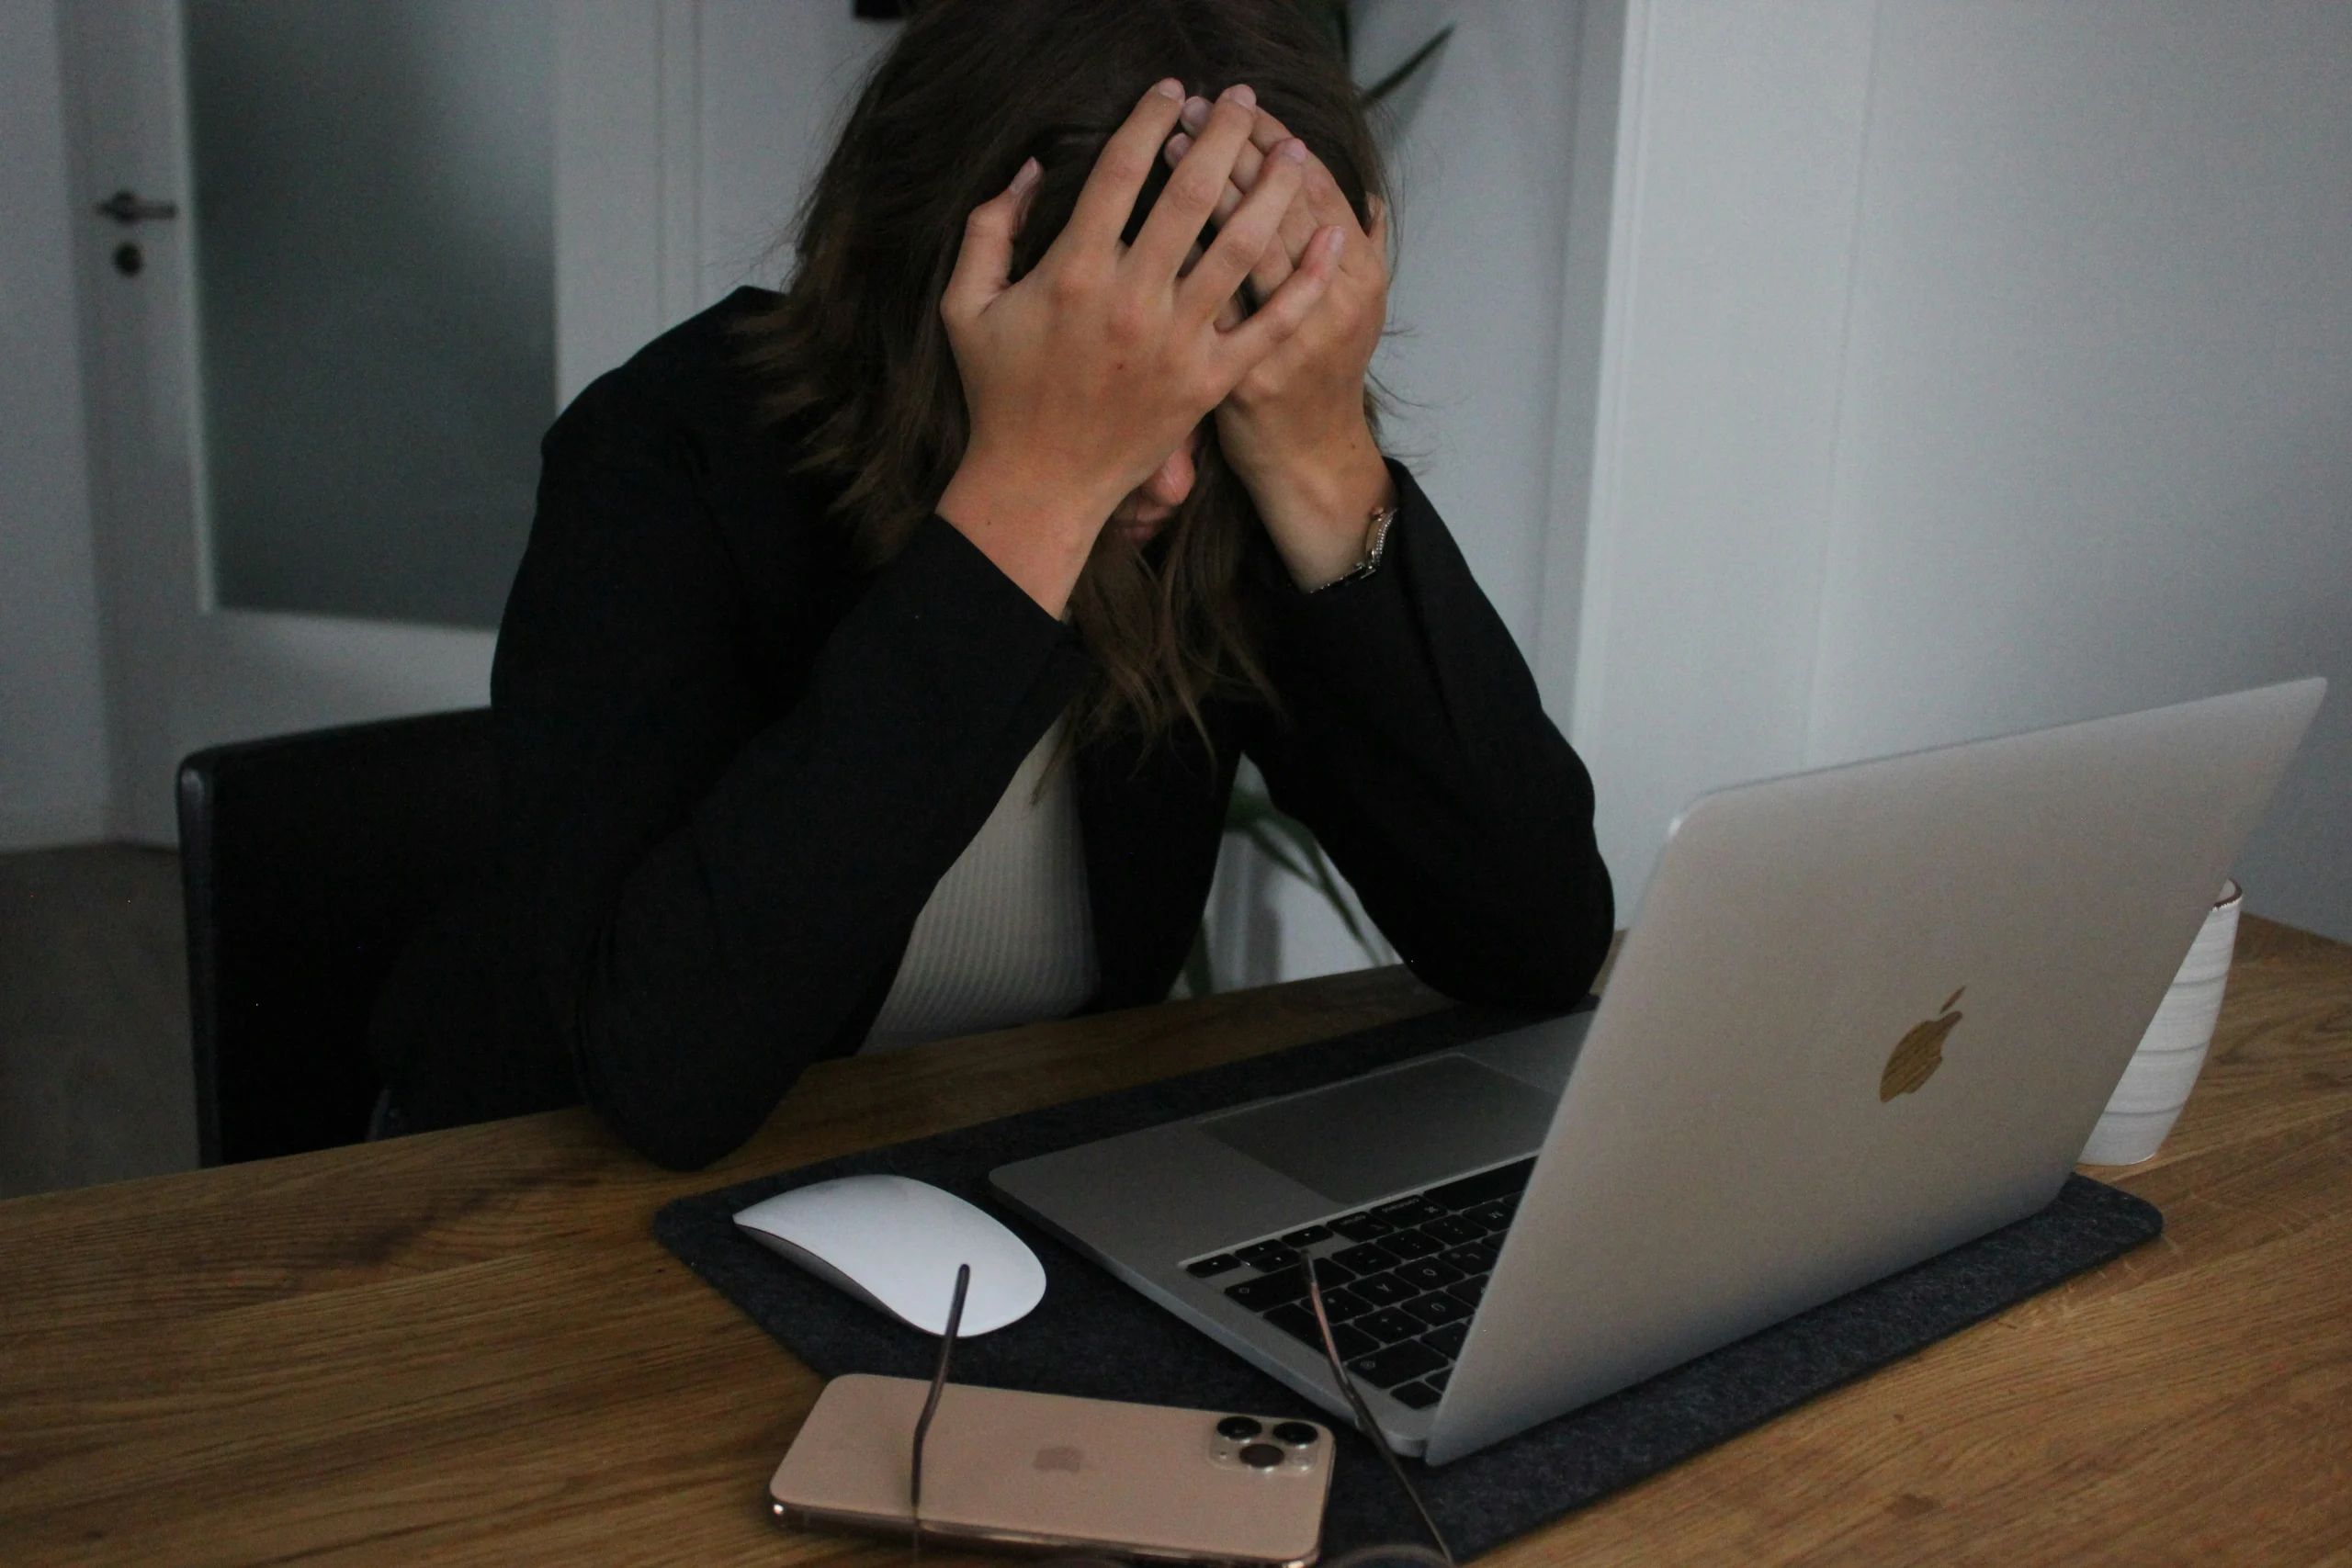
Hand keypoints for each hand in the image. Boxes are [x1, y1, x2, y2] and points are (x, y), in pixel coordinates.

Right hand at [935, 81, 1343, 616]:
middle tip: (1244, 100)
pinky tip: (1331, 237)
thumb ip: (989, 229)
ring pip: (1241, 247)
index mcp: (1073, 272)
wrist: (1039, 484)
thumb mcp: (965, 306)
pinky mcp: (1210, 382)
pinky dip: (1306, 279)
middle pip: (1191, 195)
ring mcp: (1178, 343)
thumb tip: (1027, 169)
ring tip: (1293, 151)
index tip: (1173, 90)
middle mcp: (1132, 300)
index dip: (1150, 119)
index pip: (1120, 171)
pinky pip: (1270, 323)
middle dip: (1223, 136)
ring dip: (1273, 190)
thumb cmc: (1000, 394)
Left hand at [1167, 101, 1394, 589]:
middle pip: (1278, 203)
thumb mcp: (1357, 308)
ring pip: (1243, 245)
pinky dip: (1181, 258)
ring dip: (1203, 188)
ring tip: (1169, 145)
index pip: (1316, 185)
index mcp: (1360, 277)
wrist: (1306, 458)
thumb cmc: (1321, 372)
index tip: (1241, 105)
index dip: (1275, 139)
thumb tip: (1366, 196)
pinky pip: (1205, 303)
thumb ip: (1359, 249)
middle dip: (1234, 148)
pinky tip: (1149, 220)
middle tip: (1196, 108)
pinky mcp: (1236, 374)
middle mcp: (1331, 304)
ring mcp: (1284, 341)